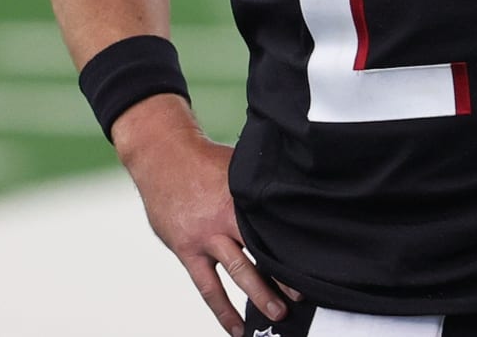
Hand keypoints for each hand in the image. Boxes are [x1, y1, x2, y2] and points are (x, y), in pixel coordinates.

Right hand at [115, 97, 292, 335]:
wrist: (162, 156)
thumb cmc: (204, 159)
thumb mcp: (237, 166)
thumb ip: (258, 185)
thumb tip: (292, 190)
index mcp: (242, 195)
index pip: (273, 224)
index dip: (293, 243)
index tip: (314, 260)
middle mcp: (225, 217)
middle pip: (261, 249)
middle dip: (283, 274)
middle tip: (303, 294)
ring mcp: (205, 236)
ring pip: (237, 270)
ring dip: (259, 294)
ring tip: (278, 314)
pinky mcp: (187, 249)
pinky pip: (207, 286)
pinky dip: (222, 309)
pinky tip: (236, 328)